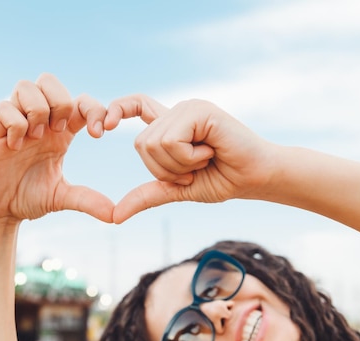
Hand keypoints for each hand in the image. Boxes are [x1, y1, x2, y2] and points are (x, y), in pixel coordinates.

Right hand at [0, 73, 113, 224]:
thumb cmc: (29, 198)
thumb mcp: (62, 197)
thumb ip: (88, 200)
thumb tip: (116, 215)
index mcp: (60, 131)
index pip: (79, 101)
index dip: (94, 109)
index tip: (99, 134)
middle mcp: (38, 121)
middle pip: (49, 80)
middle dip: (61, 102)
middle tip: (60, 131)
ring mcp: (15, 122)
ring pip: (26, 86)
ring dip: (36, 110)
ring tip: (36, 137)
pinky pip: (4, 107)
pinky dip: (15, 124)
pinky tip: (14, 146)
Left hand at [107, 96, 275, 222]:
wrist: (256, 179)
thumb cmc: (223, 180)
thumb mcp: (176, 189)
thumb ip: (147, 195)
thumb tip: (115, 216)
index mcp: (170, 126)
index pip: (134, 105)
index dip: (115, 110)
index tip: (102, 129)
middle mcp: (176, 112)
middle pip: (140, 144)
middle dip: (165, 169)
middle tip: (195, 168)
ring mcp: (188, 108)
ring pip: (153, 143)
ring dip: (179, 165)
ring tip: (205, 159)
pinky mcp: (199, 110)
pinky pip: (171, 140)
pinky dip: (188, 158)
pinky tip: (211, 152)